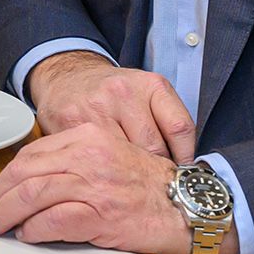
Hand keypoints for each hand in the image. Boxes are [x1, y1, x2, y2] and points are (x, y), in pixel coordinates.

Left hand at [0, 122, 211, 253]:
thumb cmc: (145, 187)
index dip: (4, 178)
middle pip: (24, 174)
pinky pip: (53, 221)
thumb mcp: (106, 157)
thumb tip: (27, 186)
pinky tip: (28, 236)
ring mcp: (94, 184)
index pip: (30, 155)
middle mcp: (88, 155)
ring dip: (7, 216)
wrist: (186, 207)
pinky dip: (34, 230)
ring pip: (32, 196)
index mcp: (86, 137)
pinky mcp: (101, 214)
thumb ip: (71, 163)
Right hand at [25, 51, 196, 161]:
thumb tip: (185, 166)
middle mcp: (124, 92)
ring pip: (126, 157)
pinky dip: (104, 168)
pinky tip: (105, 167)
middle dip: (155, 167)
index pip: (180, 128)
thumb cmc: (114, 93)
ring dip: (130, 172)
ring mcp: (97, 107)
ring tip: (128, 174)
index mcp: (150, 85)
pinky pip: (98, 158)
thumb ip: (167, 123)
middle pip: (154, 148)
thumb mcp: (147, 94)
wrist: (68, 77)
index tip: (182, 170)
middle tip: (152, 176)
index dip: (184, 156)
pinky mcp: (74, 123)